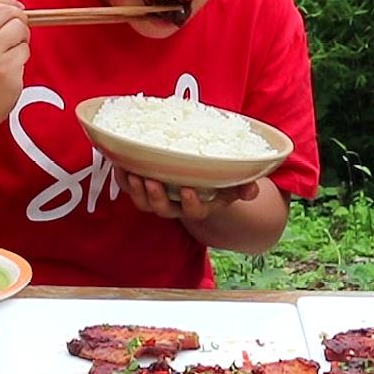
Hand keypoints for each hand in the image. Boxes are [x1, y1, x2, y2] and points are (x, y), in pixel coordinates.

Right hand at [0, 0, 29, 129]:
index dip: (7, 2)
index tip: (15, 11)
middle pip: (7, 11)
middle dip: (19, 18)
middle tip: (19, 32)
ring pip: (19, 28)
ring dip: (23, 38)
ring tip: (14, 50)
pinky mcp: (6, 70)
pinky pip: (25, 50)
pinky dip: (23, 56)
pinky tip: (13, 67)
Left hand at [113, 168, 258, 222]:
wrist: (201, 183)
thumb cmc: (220, 182)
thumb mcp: (234, 185)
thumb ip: (245, 186)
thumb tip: (253, 190)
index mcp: (200, 206)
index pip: (195, 211)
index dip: (190, 203)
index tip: (188, 189)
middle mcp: (176, 206)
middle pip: (163, 209)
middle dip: (156, 197)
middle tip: (152, 181)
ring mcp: (158, 198)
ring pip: (144, 201)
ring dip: (137, 189)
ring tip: (133, 174)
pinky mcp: (143, 188)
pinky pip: (130, 187)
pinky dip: (123, 177)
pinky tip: (120, 162)